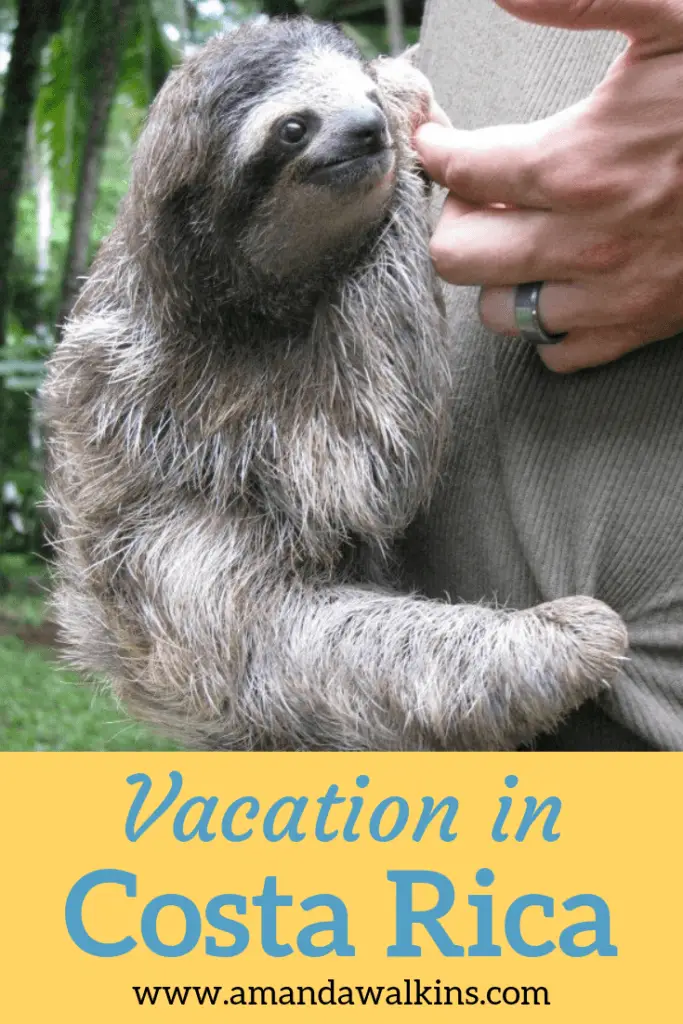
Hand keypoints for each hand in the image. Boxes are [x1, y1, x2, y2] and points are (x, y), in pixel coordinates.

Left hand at [415, 0, 682, 372]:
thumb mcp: (674, 19)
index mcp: (576, 162)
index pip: (460, 169)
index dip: (437, 147)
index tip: (437, 137)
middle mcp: (581, 240)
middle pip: (457, 254)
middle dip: (455, 216)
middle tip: (478, 191)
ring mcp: (609, 293)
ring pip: (497, 311)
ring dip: (494, 273)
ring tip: (517, 235)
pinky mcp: (638, 326)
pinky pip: (556, 352)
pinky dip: (543, 324)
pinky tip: (558, 283)